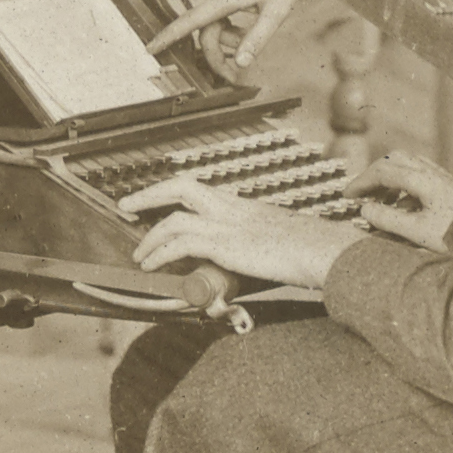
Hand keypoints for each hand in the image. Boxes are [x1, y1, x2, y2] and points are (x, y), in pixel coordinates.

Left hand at [121, 173, 364, 292]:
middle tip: (127, 206)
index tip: (155, 198)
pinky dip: (161, 253)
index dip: (172, 191)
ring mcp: (228, 224)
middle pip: (181, 187)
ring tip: (138, 255)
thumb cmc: (309, 250)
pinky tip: (152, 265)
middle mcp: (232, 208)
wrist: (325, 251)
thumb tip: (245, 266)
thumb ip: (257, 248)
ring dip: (150, 236)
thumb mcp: (276, 242)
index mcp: (243, 205)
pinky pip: (181, 242)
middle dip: (149, 195)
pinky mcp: (226, 243)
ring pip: (174, 218)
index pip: (200, 189)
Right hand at [148, 0, 339, 67]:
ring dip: (228, 37)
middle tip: (233, 73)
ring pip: (214, 22)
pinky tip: (249, 20)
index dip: (169, 36)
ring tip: (251, 38)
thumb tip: (241, 62)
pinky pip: (220, 10)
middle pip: (206, 30)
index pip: (190, 21)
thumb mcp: (277, 11)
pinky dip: (230, 24)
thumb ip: (257, 39)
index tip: (152, 47)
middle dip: (218, 54)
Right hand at [357, 149, 452, 251]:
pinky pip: (416, 171)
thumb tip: (366, 210)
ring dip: (387, 176)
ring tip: (378, 200)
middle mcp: (430, 170)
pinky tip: (400, 202)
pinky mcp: (445, 181)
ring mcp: (439, 174)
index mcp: (421, 179)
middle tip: (361, 193)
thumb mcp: (418, 232)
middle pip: (392, 159)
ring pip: (405, 162)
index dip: (361, 182)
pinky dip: (401, 180)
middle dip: (372, 174)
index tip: (348, 196)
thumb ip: (389, 220)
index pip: (382, 171)